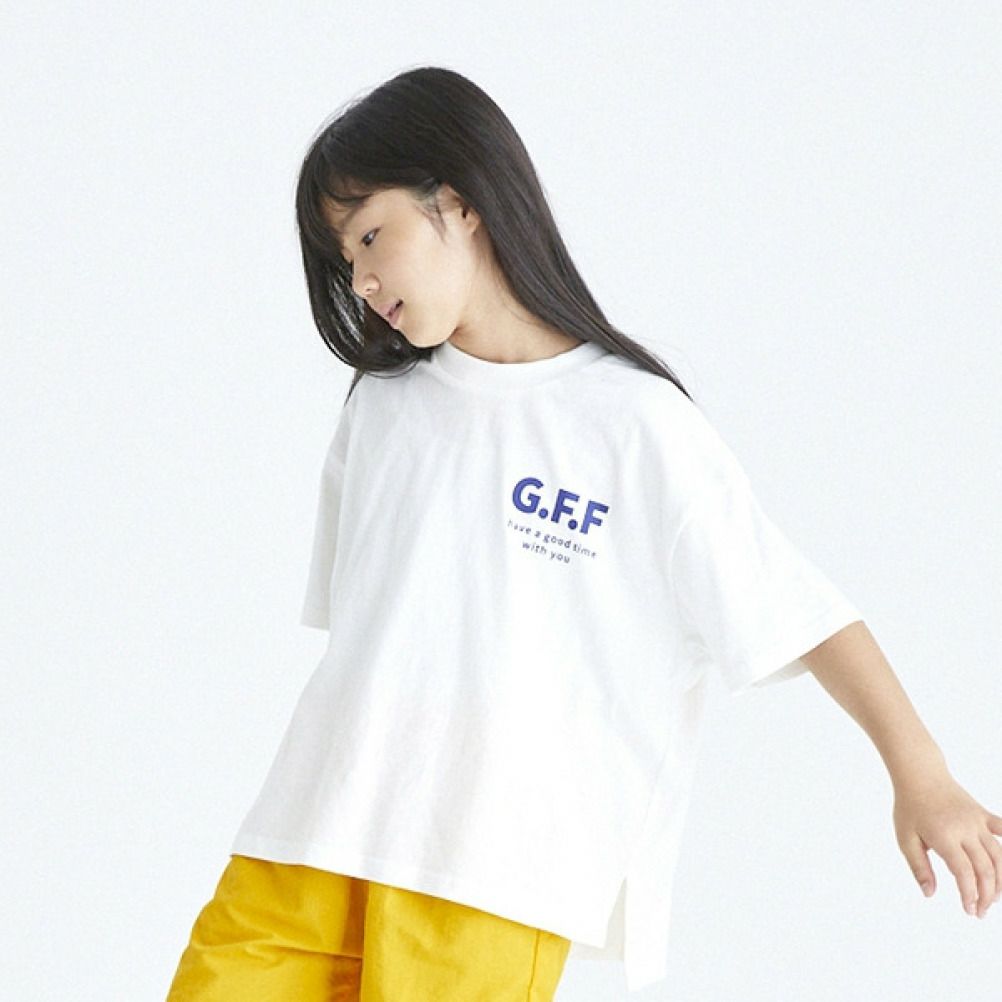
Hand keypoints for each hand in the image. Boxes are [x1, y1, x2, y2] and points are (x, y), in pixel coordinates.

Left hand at [893, 773, 1001, 917]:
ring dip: (1000, 880)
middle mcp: (965, 829)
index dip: (970, 894)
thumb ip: (919, 867)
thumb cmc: (910, 807)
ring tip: (993, 898)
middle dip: (986, 894)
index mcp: (944, 836)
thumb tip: (930, 894)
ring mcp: (977, 821)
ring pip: (999, 856)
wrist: (920, 774)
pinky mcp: (983, 814)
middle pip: (986, 868)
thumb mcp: (905, 838)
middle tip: (980, 911)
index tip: (969, 910)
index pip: (964, 872)